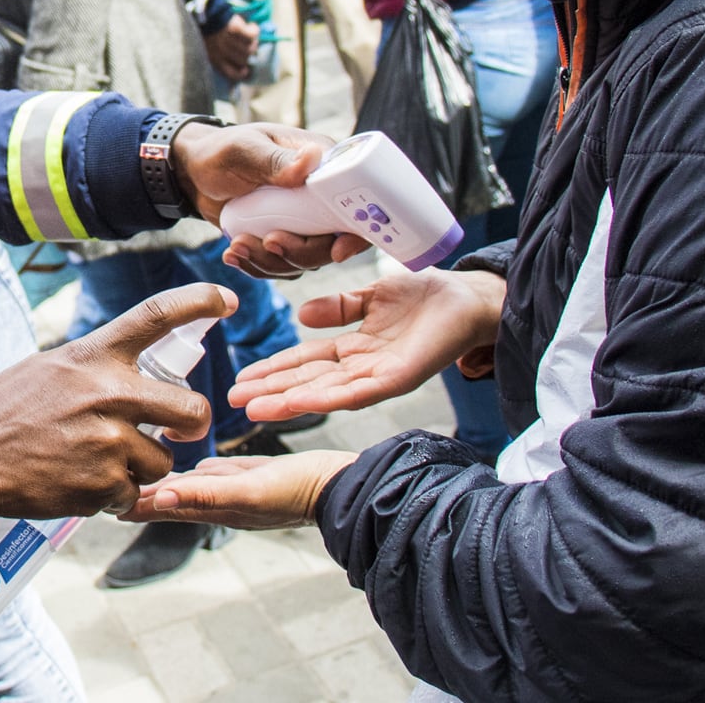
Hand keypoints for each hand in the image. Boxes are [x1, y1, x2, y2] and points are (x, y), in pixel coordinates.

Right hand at [0, 283, 228, 517]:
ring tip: (102, 463)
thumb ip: (95, 367)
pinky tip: (82, 484)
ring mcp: (108, 442)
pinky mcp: (102, 485)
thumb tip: (131, 369)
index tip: (225, 299)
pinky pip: (132, 492)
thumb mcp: (50, 367)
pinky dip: (113, 494)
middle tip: (179, 431)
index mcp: (94, 358)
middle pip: (191, 408)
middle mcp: (109, 395)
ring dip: (142, 467)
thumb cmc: (6, 409)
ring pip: (162, 460)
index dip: (197, 302)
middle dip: (192, 424)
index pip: (155, 317)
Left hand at [121, 451, 357, 529]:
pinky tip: (190, 462)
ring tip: (136, 470)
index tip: (94, 496)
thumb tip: (157, 500)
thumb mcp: (249, 492)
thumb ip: (205, 495)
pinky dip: (195, 469)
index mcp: (211, 506)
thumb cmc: (298, 493)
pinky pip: (213, 472)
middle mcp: (217, 501)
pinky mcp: (249, 475)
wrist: (341, 487)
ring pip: (187, 484)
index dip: (128, 501)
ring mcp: (233, 489)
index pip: (158, 506)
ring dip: (163, 480)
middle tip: (103, 479)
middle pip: (166, 496)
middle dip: (137, 489)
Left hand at [171, 122, 371, 277]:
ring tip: (236, 246)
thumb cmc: (222, 151)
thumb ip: (276, 160)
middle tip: (267, 241)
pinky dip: (257, 267)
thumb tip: (310, 160)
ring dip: (271, 261)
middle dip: (299, 251)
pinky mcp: (284, 240)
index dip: (356, 233)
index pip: (358, 205)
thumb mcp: (246, 150)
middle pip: (331, 242)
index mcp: (325, 168)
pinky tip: (232, 255)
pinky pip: (281, 266)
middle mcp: (321, 199)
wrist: (195, 173)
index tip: (337, 251)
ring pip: (305, 260)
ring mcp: (304, 223)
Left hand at [203, 15, 260, 81]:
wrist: (202, 13)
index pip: (232, 73)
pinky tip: (252, 26)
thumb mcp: (206, 47)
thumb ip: (217, 56)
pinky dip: (254, 30)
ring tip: (250, 36)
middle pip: (244, 60)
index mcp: (215, 59)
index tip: (245, 70)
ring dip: (253, 42)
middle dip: (247, 54)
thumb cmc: (203, 29)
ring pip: (250, 48)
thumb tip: (233, 62)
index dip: (241, 74)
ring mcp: (231, 41)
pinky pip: (252, 34)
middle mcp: (223, 52)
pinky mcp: (237, 29)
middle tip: (248, 46)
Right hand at [229, 269, 506, 420]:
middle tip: (234, 401)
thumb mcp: (372, 296)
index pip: (305, 362)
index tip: (242, 379)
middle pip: (307, 382)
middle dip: (271, 392)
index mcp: (355, 350)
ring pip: (325, 392)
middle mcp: (362, 368)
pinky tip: (301, 403)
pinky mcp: (398, 378)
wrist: (470, 298)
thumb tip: (302, 316)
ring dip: (289, 401)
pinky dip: (328, 398)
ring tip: (254, 409)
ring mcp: (378, 377)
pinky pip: (358, 392)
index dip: (274, 370)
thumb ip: (339, 306)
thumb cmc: (427, 296)